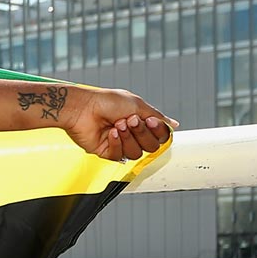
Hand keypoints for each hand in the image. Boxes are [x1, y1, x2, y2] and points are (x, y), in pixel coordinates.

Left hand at [60, 87, 176, 161]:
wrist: (83, 108)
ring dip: (128, 137)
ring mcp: (120, 144)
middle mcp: (132, 134)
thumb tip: (173, 125)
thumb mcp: (137, 105)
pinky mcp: (107, 152)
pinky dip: (116, 143)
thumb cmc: (106, 102)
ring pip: (137, 153)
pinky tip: (110, 133)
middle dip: (142, 133)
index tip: (150, 120)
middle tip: (130, 120)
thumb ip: (157, 117)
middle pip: (152, 146)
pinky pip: (120, 156)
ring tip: (117, 125)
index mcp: (141, 122)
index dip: (158, 130)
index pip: (161, 136)